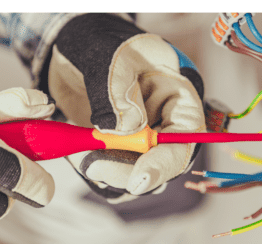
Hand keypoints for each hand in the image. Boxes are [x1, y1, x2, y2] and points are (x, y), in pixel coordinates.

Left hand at [44, 14, 205, 202]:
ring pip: (132, 172)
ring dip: (106, 171)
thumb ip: (116, 91)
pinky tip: (78, 154)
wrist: (77, 50)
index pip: (184, 140)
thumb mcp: (111, 59)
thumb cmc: (103, 45)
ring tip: (80, 153)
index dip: (164, 164)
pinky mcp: (115, 148)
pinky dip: (94, 168)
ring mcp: (140, 139)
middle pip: (157, 164)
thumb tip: (125, 129)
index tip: (138, 180)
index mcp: (178, 98)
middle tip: (93, 164)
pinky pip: (111, 170)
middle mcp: (164, 124)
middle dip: (126, 171)